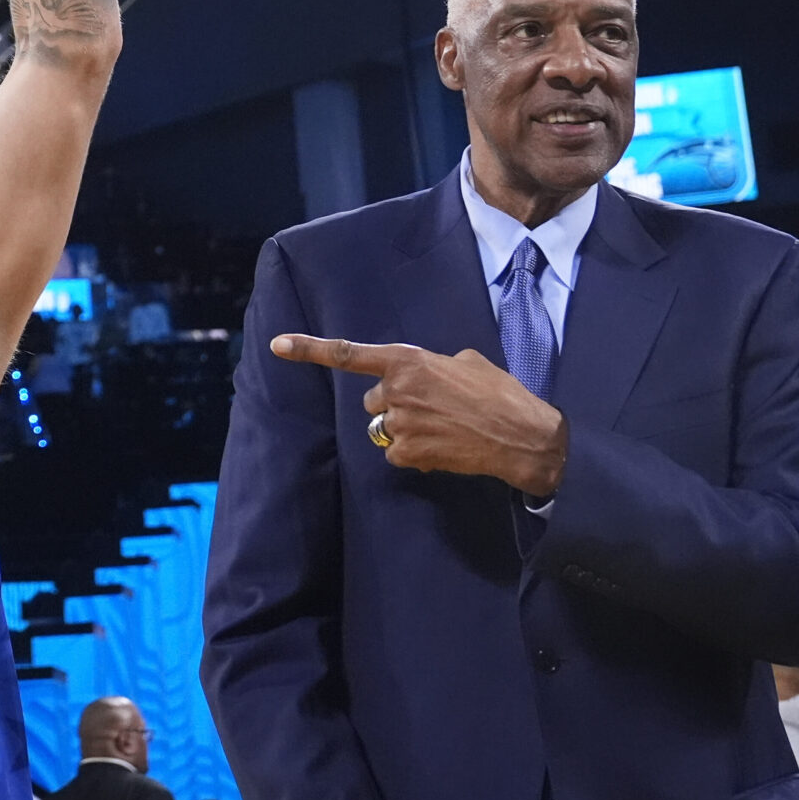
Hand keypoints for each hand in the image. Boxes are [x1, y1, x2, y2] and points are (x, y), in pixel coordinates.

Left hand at [275, 334, 568, 497]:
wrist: (522, 436)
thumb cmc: (499, 394)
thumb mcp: (466, 361)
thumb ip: (433, 364)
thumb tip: (427, 374)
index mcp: (408, 360)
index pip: (348, 354)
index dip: (309, 349)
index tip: (277, 344)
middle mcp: (396, 389)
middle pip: (373, 401)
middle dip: (395, 405)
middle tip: (432, 409)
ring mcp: (400, 422)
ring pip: (384, 429)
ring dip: (405, 431)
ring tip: (442, 429)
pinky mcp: (408, 452)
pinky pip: (396, 454)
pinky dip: (414, 455)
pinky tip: (443, 449)